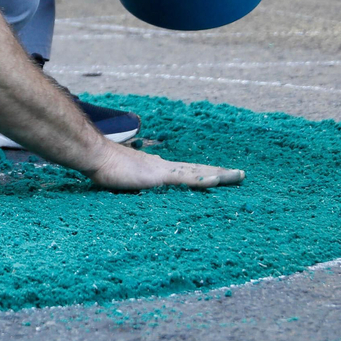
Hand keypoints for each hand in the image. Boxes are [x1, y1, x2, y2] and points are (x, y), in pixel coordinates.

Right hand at [86, 141, 243, 190]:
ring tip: (238, 176)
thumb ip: (139, 182)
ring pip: (199, 172)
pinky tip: (215, 181)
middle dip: (222, 173)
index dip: (207, 174)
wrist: (98, 156)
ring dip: (220, 174)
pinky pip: (184, 179)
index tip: (224, 175)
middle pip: (200, 170)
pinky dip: (201, 179)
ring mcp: (165, 171)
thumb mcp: (129, 179)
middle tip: (242, 175)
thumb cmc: (108, 167)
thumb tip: (143, 184)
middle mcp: (167, 167)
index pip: (191, 172)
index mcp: (162, 170)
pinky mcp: (159, 176)